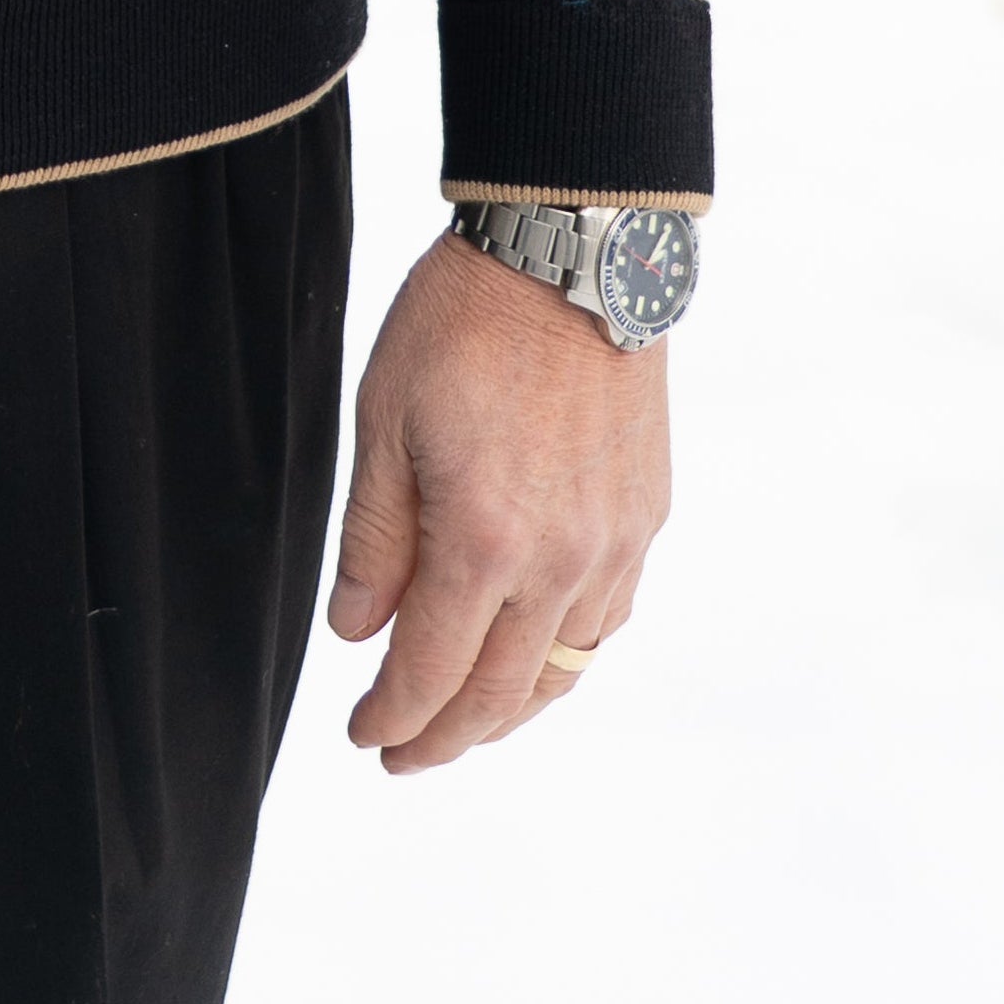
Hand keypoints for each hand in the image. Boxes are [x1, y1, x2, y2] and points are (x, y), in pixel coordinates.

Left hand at [327, 229, 669, 772]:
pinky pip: (608, 618)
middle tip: (401, 754)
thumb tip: (357, 633)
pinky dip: (566, 655)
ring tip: (464, 718)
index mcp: (484, 541)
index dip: (393, 718)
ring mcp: (615, 541)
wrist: (572, 249)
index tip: (362, 735)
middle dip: (445, 737)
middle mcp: (561, 560)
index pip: (432, 672)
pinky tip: (536, 653)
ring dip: (510, 707)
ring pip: (565, 668)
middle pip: (502, 693)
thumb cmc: (464, 320)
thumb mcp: (384, 420)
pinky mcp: (647, 514)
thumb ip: (374, 538)